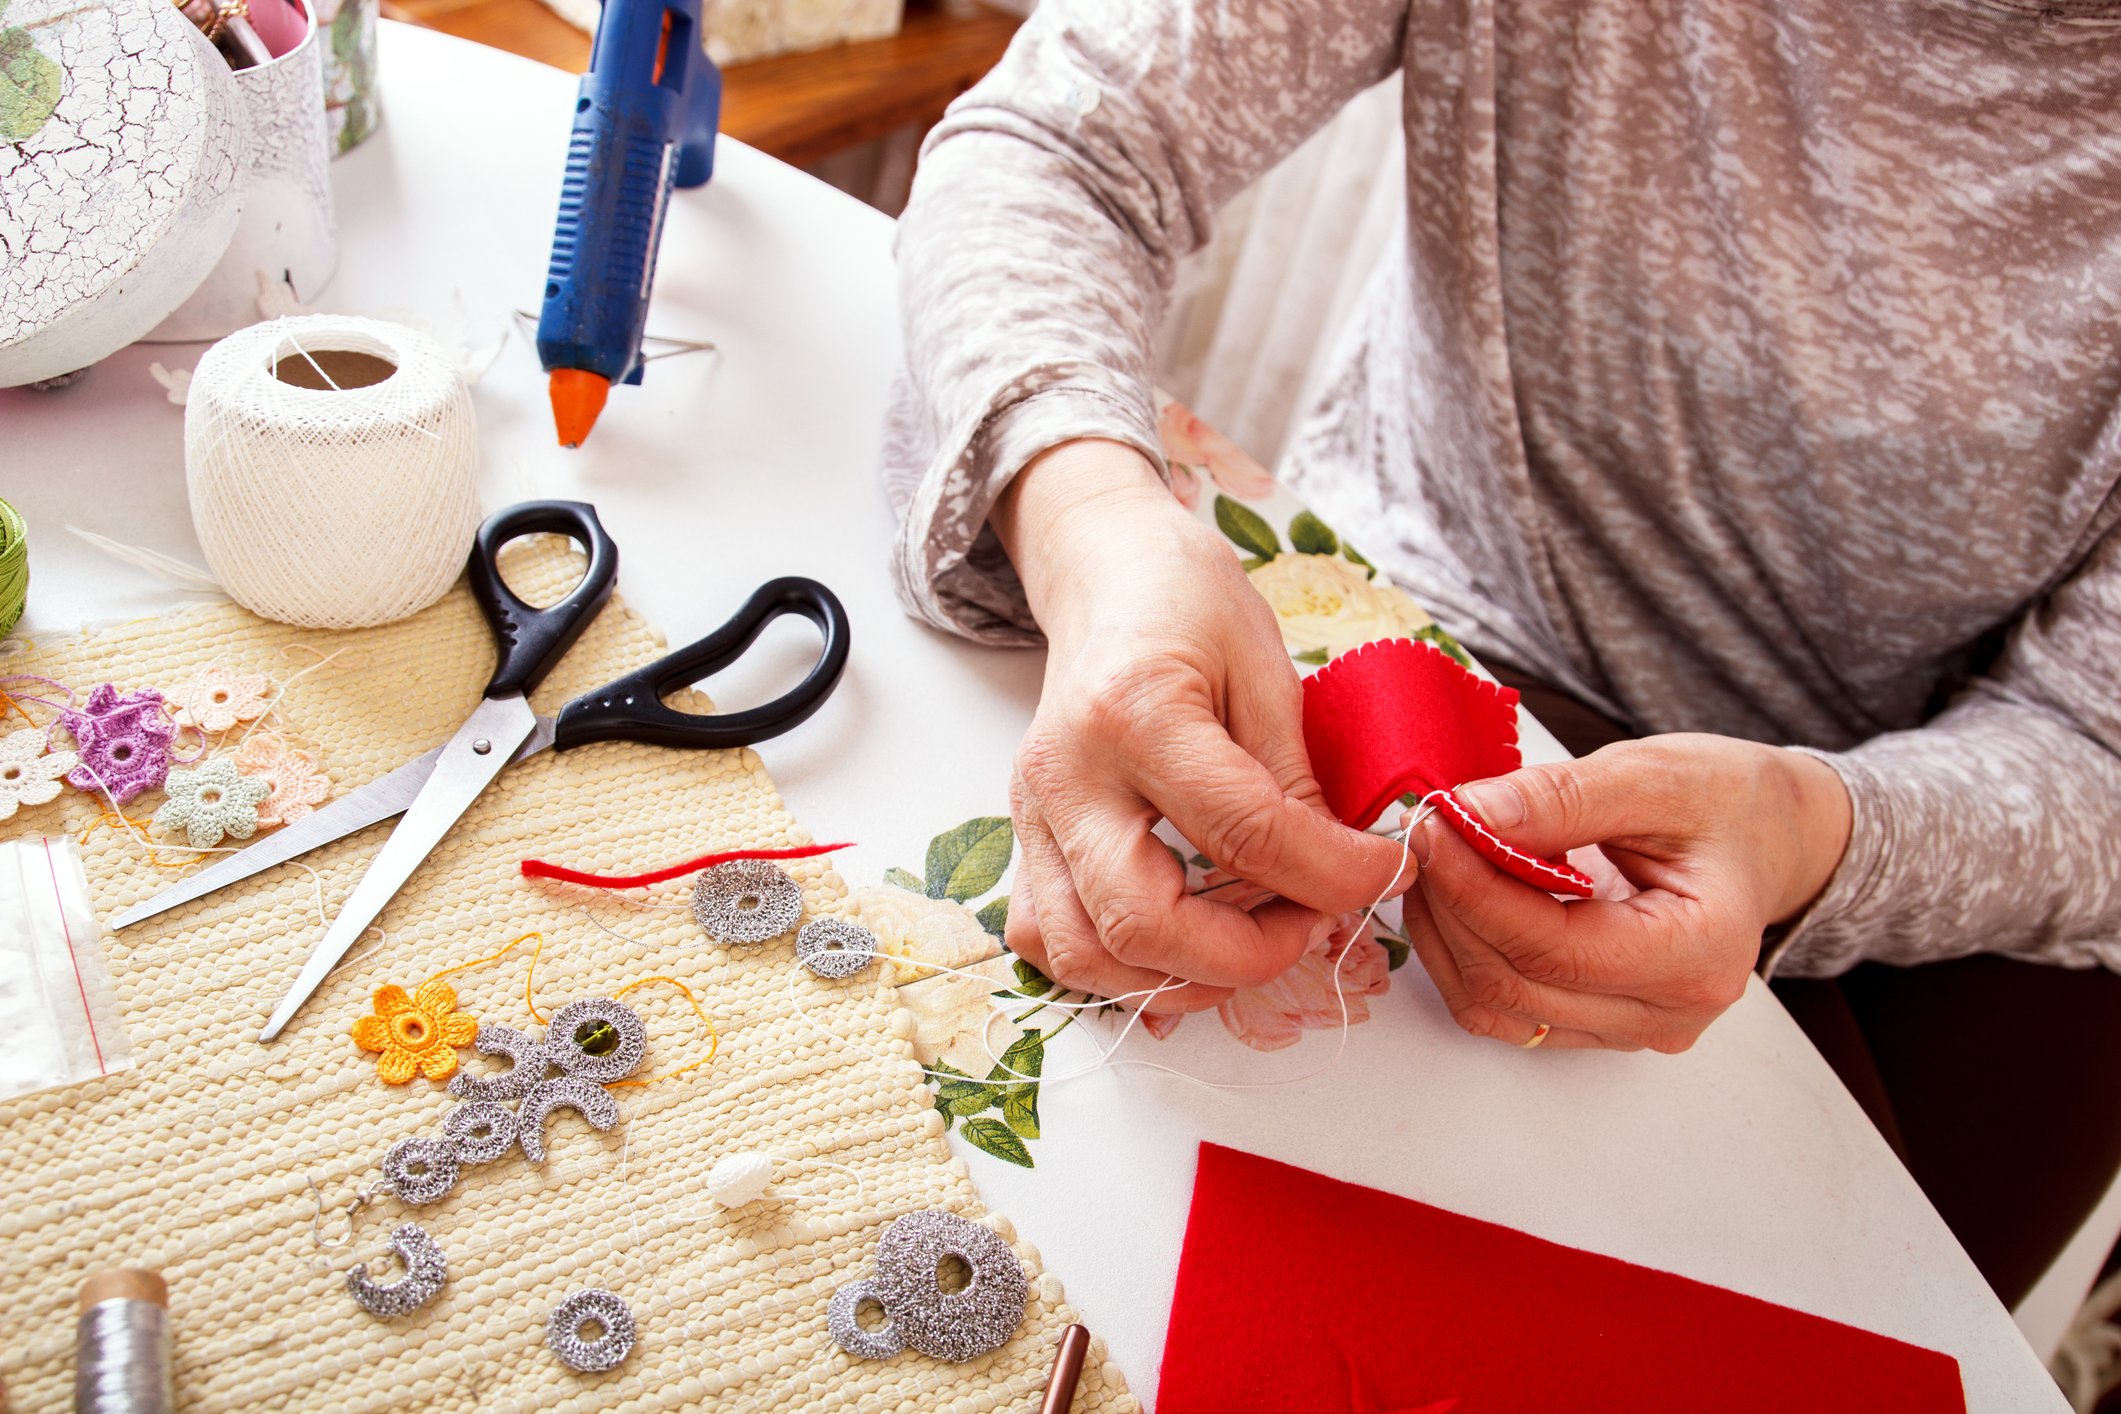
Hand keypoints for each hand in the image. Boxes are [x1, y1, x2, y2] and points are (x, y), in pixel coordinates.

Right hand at [992, 439, 1411, 1011]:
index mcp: (1135, 711)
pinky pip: (1049, 938)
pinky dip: (1113, 968)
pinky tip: (1179, 946)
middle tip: (1312, 924)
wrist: (1105, 571)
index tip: (1389, 872)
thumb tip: (1348, 874)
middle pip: (1142, 921)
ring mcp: (1033, 812)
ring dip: (1177, 977)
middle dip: (1246, 955)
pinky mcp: (1026, 836)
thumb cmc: (1187, 603)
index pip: (1244, 834)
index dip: (1334, 875)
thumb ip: (1296, 782)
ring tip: (1250, 941)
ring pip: (1081, 953)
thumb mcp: (1266, 669)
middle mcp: (1066, 774)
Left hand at [1404, 734, 1851, 1051]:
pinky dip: (1467, 955)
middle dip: (1451, 906)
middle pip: (1517, 984)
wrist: (1767, 836)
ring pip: (1500, 1006)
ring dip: (1448, 935)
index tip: (1432, 828)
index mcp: (1700, 952)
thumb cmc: (1726, 801)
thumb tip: (1468, 816)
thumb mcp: (1652, 775)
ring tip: (1435, 860)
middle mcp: (1670, 1011)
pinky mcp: (1602, 1024)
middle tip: (1422, 833)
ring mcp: (1635, 1028)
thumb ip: (1560, 799)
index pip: (1554, 949)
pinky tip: (1458, 897)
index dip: (1474, 890)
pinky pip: (1509, 1009)